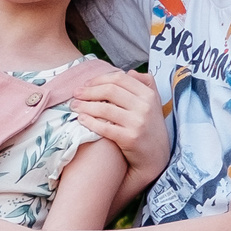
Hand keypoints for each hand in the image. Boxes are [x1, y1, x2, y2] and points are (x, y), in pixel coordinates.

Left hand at [71, 70, 165, 193]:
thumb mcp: (154, 104)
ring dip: (85, 106)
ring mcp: (138, 123)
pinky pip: (105, 127)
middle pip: (110, 91)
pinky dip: (90, 122)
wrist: (156, 158)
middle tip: (75, 94)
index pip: (120, 79)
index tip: (86, 84)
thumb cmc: (150, 128)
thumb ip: (145, 84)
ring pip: (105, 109)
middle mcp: (145, 107)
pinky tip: (81, 119)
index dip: (99, 79)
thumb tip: (131, 72)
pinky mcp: (130, 139)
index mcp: (149, 94)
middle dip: (89, 91)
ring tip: (74, 106)